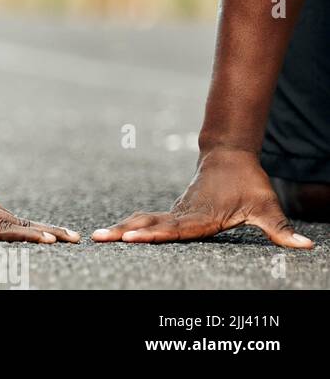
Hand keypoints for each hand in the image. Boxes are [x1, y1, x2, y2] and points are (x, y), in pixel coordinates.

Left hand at [0, 125, 79, 243]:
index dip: (23, 236)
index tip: (50, 239)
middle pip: (14, 224)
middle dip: (42, 234)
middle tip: (73, 241)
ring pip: (14, 218)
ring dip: (39, 228)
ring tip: (67, 238)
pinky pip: (6, 213)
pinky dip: (24, 223)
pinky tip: (38, 231)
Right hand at [93, 147, 313, 247]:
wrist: (229, 156)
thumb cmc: (249, 183)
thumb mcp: (267, 207)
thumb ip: (281, 230)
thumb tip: (305, 247)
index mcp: (202, 217)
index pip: (174, 229)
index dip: (153, 235)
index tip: (132, 237)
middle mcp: (183, 214)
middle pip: (149, 225)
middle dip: (124, 233)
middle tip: (101, 238)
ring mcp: (175, 212)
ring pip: (143, 221)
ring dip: (120, 229)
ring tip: (97, 237)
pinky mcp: (173, 211)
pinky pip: (146, 219)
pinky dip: (127, 226)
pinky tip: (114, 233)